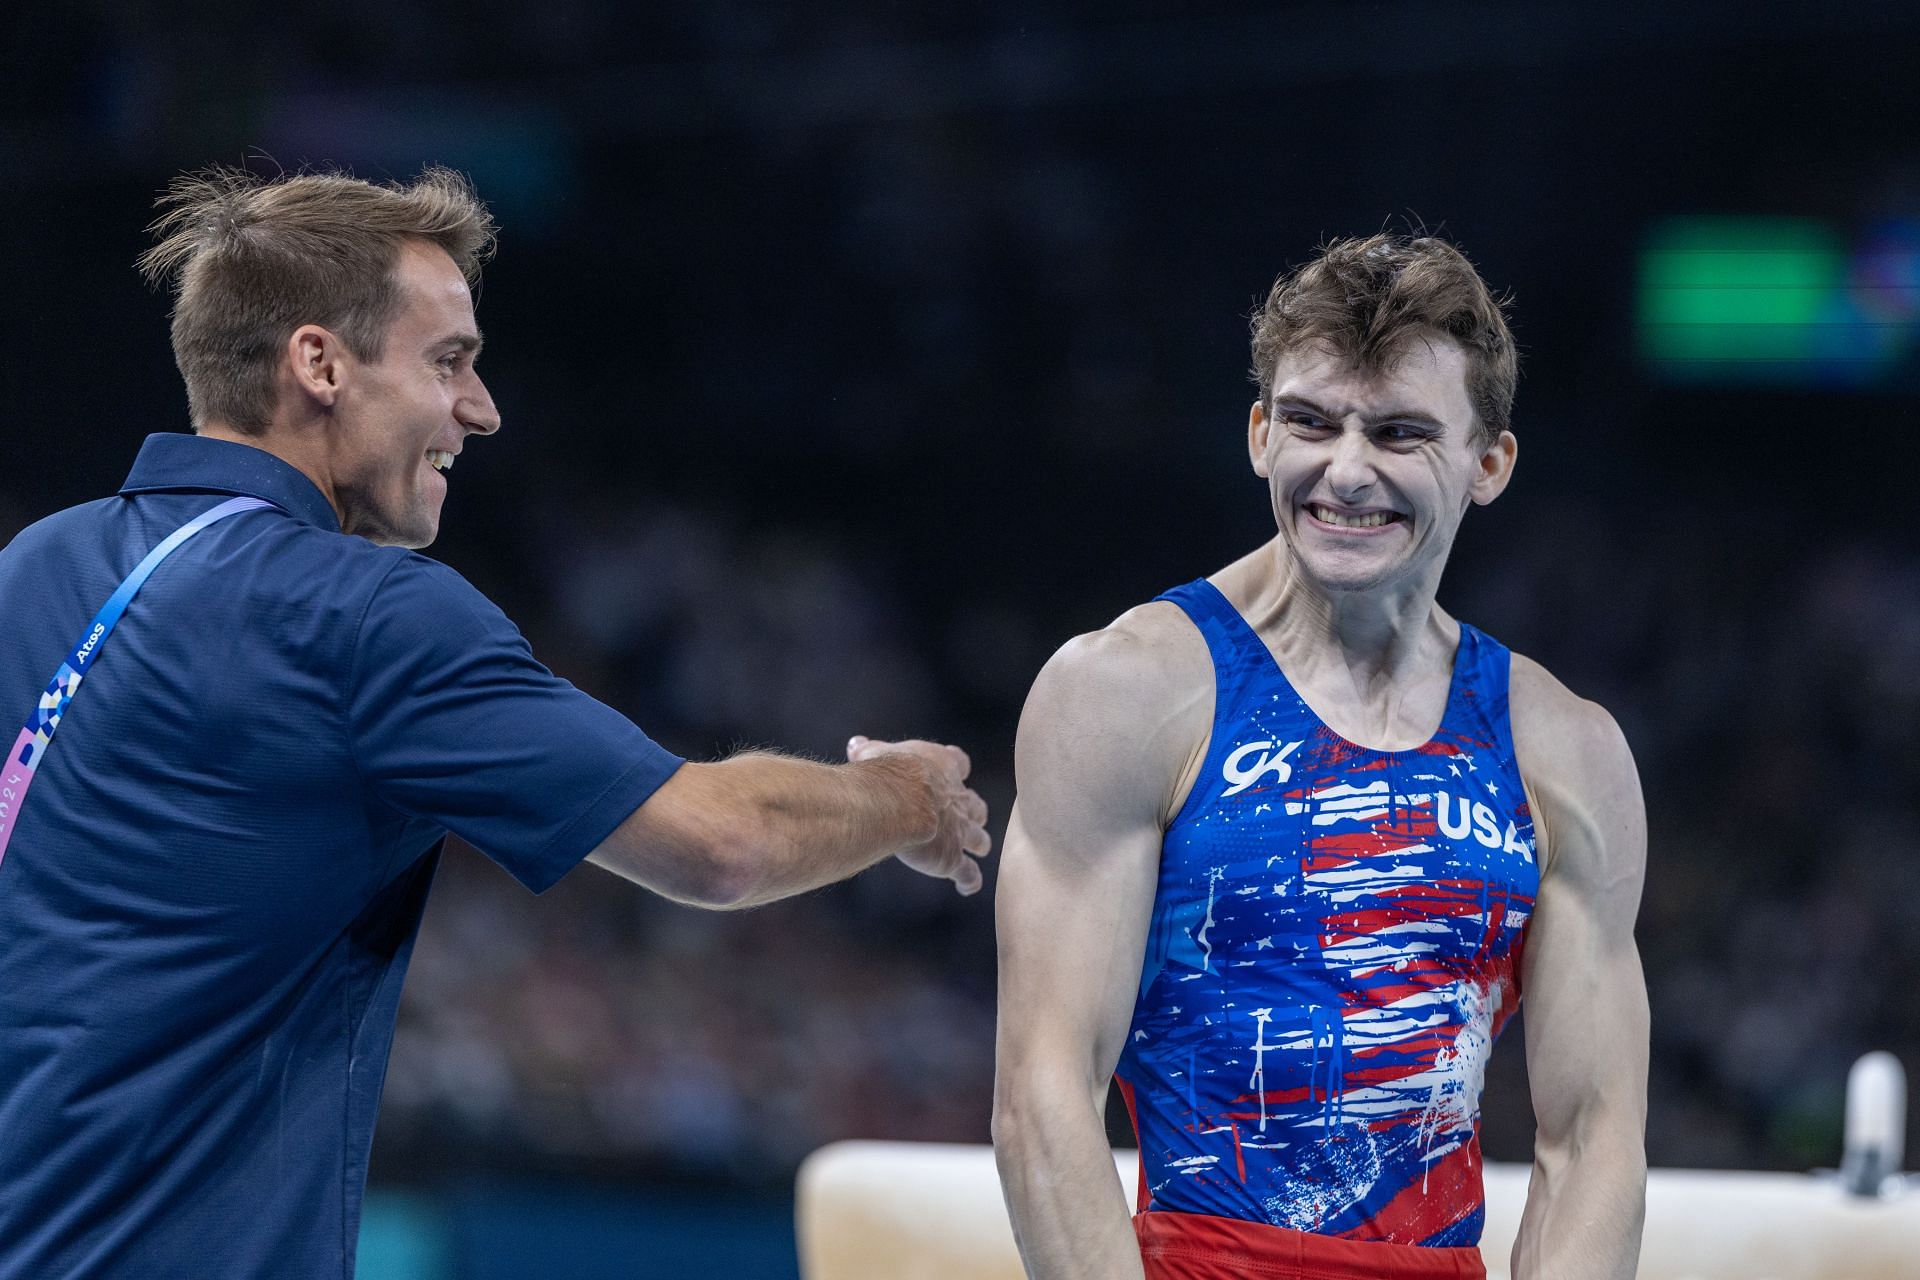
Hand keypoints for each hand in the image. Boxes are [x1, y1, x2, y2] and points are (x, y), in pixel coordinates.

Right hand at [847, 735, 993, 894]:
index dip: (957, 767)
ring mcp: (959, 830)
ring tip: (978, 848)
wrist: (896, 803)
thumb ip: (869, 750)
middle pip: (976, 805)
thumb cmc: (884, 774)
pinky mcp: (952, 858)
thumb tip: (857, 744)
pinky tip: (967, 886)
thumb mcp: (875, 754)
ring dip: (978, 843)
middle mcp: (958, 798)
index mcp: (943, 766)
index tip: (956, 770)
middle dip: (973, 811)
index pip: (958, 762)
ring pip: (979, 838)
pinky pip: (969, 873)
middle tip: (968, 816)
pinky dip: (970, 880)